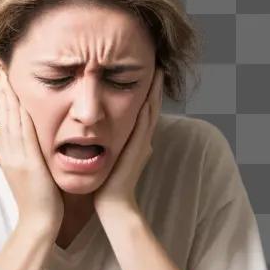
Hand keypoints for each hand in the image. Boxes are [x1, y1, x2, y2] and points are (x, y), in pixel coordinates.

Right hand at [0, 67, 63, 234]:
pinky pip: (22, 132)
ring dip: (5, 91)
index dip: (1, 91)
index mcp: (12, 151)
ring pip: (9, 117)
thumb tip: (36, 141)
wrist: (40, 224)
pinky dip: (18, 112)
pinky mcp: (27, 162)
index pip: (5, 114)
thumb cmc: (43, 201)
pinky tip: (18, 96)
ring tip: (0, 68)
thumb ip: (34, 154)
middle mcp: (11, 150)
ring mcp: (17, 156)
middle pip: (2, 109)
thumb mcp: (34, 171)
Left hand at [94, 68, 162, 219]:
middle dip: (155, 86)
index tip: (151, 73)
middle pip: (152, 106)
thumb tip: (114, 136)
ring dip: (155, 92)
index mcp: (138, 140)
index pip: (146, 110)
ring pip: (151, 111)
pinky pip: (143, 124)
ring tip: (158, 71)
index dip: (150, 92)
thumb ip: (118, 147)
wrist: (113, 204)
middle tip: (160, 64)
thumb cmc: (109, 184)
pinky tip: (147, 94)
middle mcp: (143, 139)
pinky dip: (147, 108)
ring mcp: (142, 144)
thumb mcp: (114, 159)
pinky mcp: (137, 149)